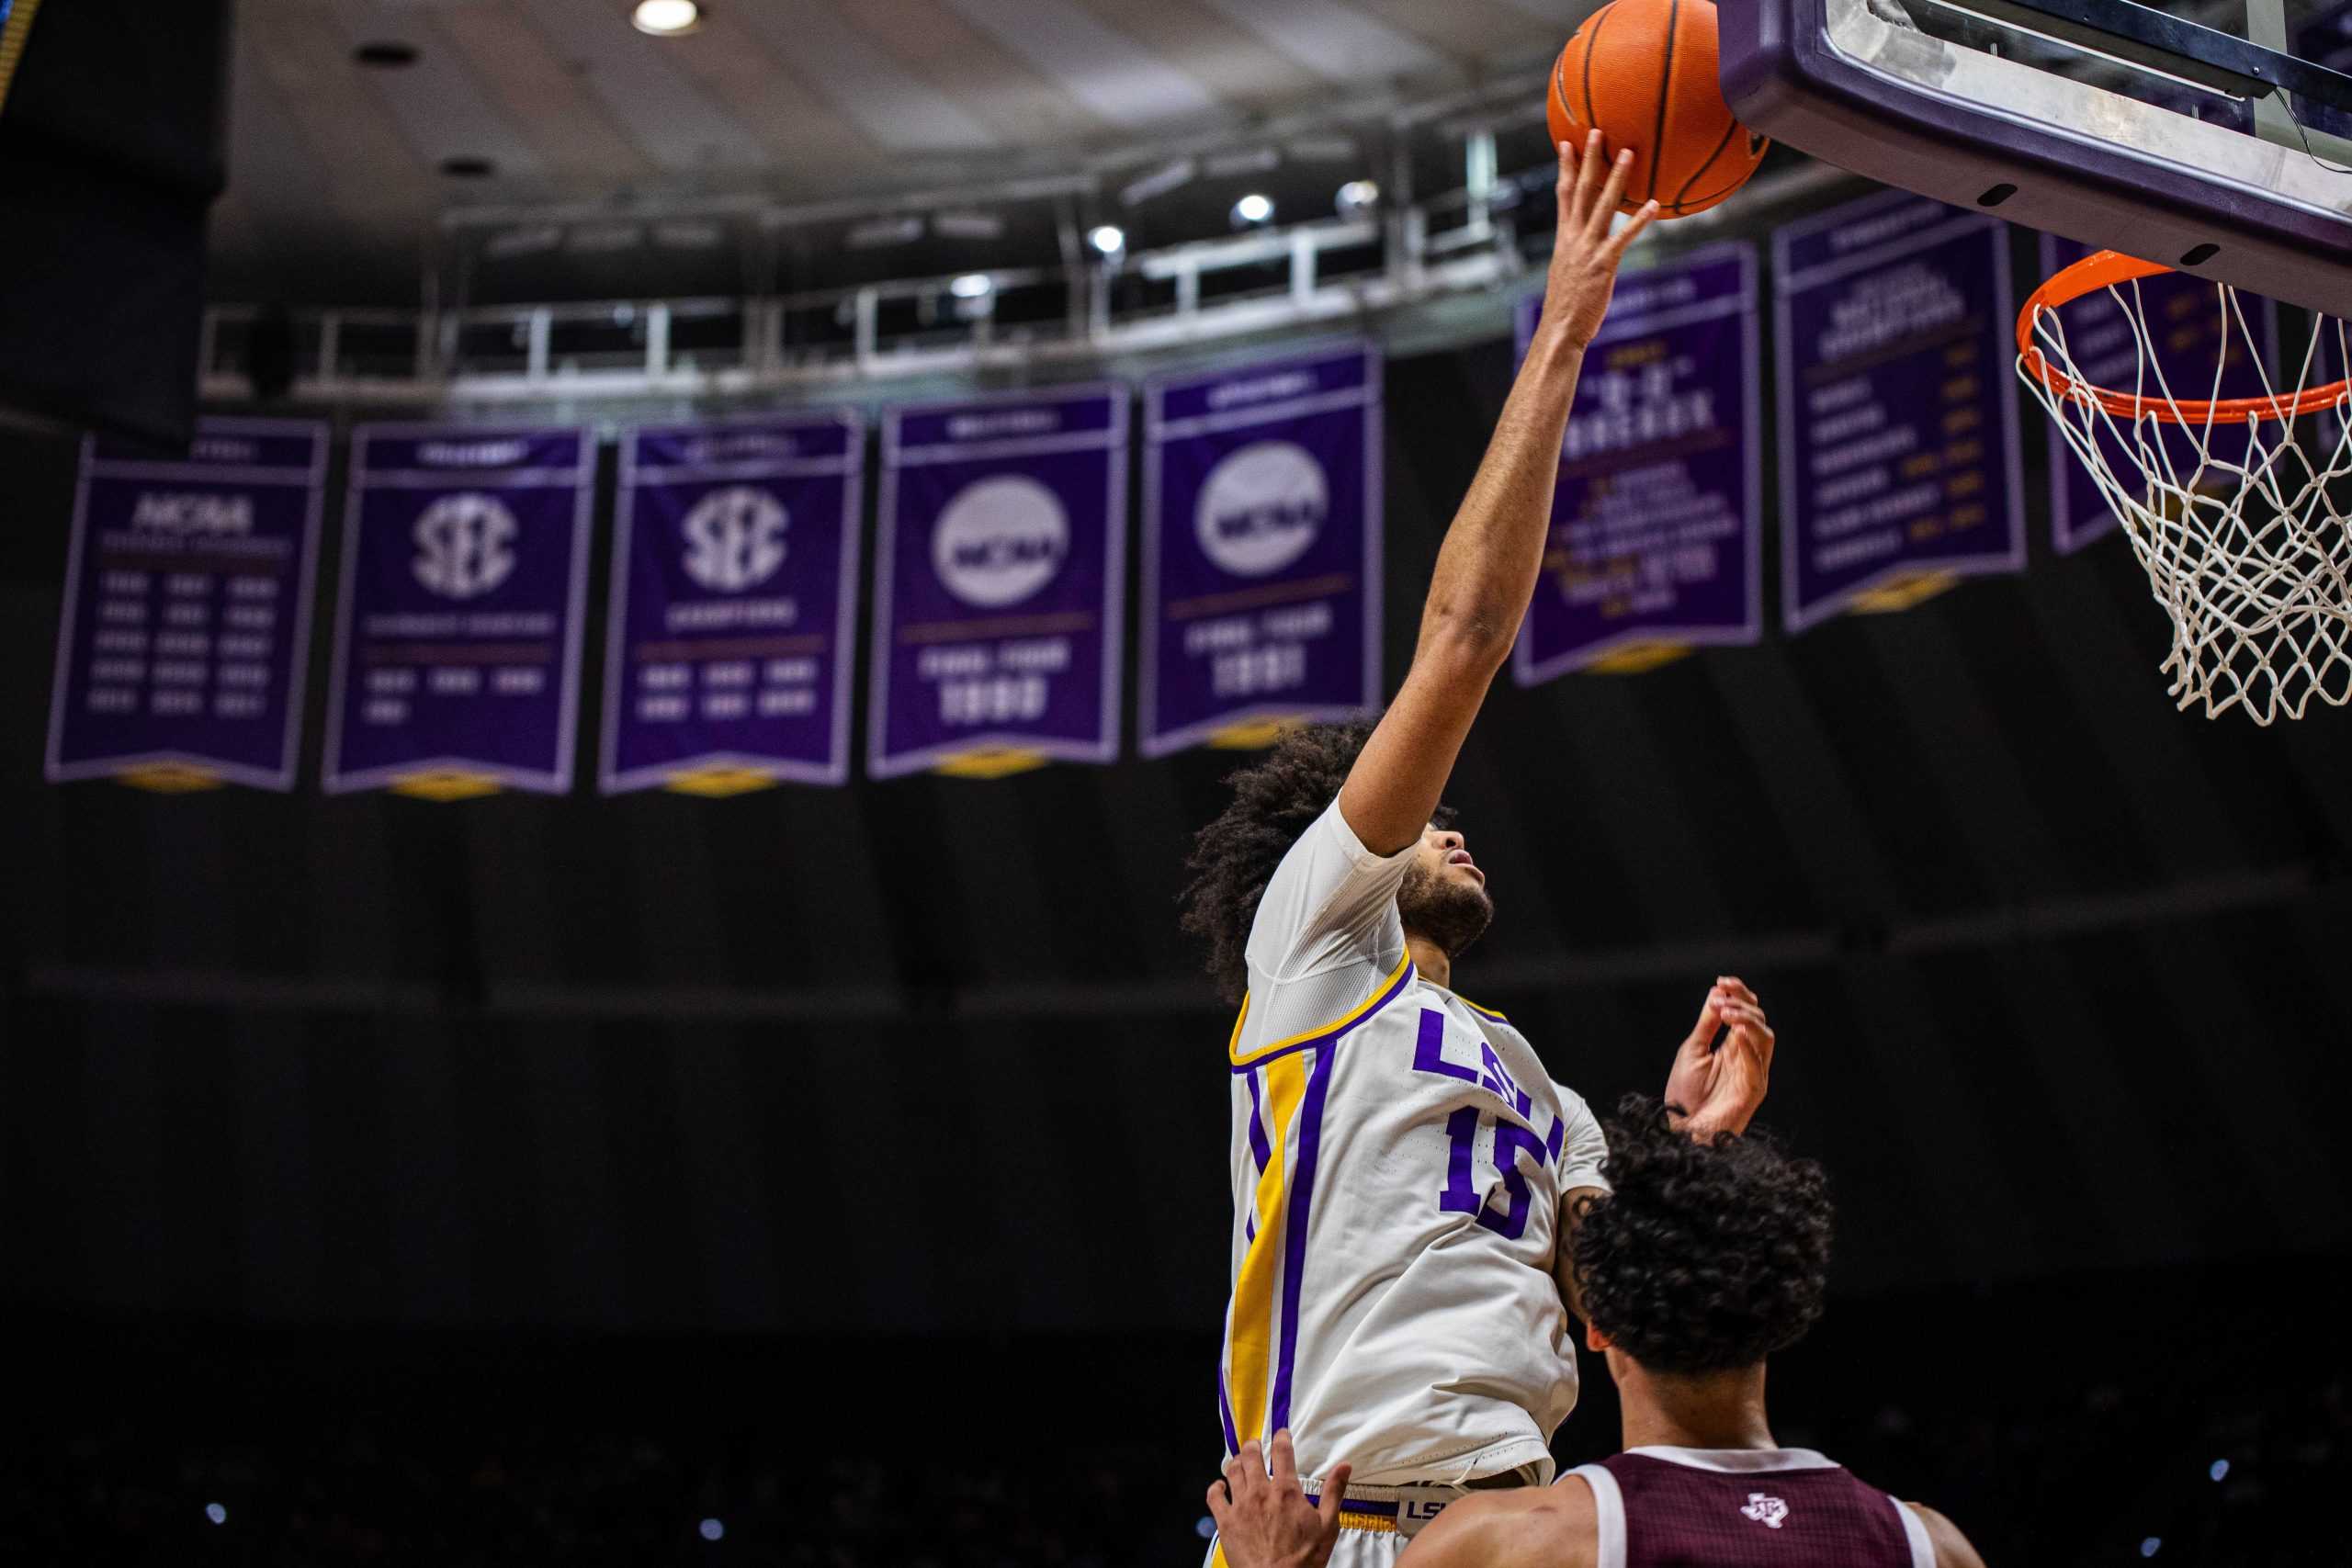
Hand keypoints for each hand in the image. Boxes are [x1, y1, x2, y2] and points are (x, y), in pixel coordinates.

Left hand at [1207, 1433, 1351, 1567]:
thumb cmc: (1304, 1559)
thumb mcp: (1328, 1526)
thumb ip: (1334, 1493)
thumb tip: (1345, 1466)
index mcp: (1286, 1491)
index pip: (1282, 1451)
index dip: (1281, 1437)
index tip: (1281, 1433)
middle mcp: (1260, 1492)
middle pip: (1250, 1455)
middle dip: (1253, 1445)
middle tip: (1255, 1446)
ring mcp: (1240, 1506)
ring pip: (1232, 1471)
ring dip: (1236, 1462)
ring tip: (1239, 1462)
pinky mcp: (1225, 1521)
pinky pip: (1214, 1496)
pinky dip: (1216, 1487)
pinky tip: (1220, 1486)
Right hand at [1540, 130, 1659, 350]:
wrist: (1560, 330)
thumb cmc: (1567, 306)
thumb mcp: (1568, 271)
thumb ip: (1578, 252)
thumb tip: (1587, 247)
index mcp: (1565, 238)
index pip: (1564, 194)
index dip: (1565, 167)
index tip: (1566, 142)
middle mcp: (1574, 238)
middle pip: (1581, 190)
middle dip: (1589, 159)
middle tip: (1597, 131)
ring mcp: (1588, 249)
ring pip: (1604, 205)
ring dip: (1616, 178)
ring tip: (1629, 153)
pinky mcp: (1603, 264)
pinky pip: (1624, 237)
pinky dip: (1640, 220)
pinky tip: (1654, 205)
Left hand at [1663, 976, 1775, 1138]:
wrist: (1682, 1129)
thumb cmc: (1685, 1095)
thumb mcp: (1693, 1049)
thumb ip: (1707, 1023)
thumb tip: (1716, 993)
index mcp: (1734, 1046)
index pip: (1746, 1013)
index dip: (1739, 994)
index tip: (1722, 981)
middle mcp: (1748, 1057)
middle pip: (1759, 1020)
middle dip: (1743, 1003)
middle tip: (1722, 997)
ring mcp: (1753, 1073)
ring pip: (1765, 1037)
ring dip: (1747, 1020)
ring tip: (1727, 1012)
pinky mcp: (1754, 1090)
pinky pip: (1759, 1063)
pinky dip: (1750, 1044)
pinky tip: (1737, 1032)